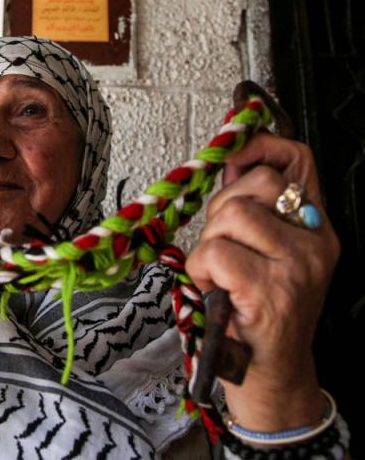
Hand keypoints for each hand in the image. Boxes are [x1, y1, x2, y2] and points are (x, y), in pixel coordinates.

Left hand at [186, 133, 338, 430]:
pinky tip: (215, 290)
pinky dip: (202, 270)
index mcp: (315, 227)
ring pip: (232, 216)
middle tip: (222, 244)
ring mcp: (298, 264)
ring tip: (219, 273)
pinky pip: (216, 253)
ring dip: (210, 244)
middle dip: (223, 208)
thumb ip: (250, 207)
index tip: (233, 151)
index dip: (261, 145)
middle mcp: (316, 241)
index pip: (298, 160)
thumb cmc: (257, 310)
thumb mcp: (263, 252)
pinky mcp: (272, 288)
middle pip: (258, 184)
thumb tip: (230, 158)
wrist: (270, 372)